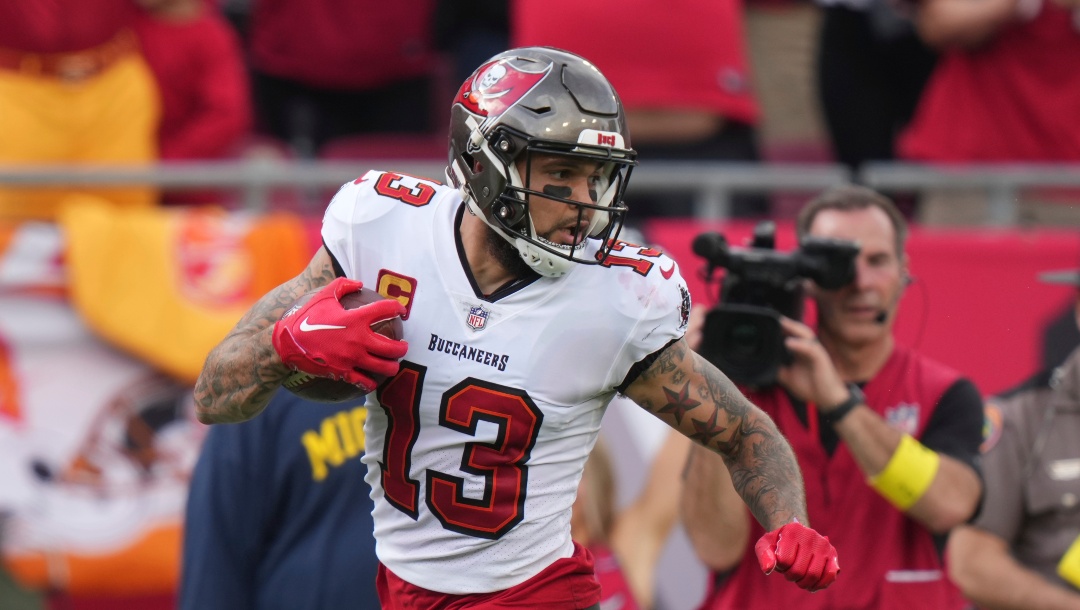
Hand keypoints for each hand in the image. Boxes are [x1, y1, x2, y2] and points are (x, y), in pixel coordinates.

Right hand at [272, 277, 408, 389]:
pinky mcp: (343, 373)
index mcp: (356, 319)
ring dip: (392, 366)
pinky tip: (372, 381)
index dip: (398, 308)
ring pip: (384, 367)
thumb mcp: (323, 295)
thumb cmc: (305, 316)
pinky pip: (365, 382)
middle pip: (393, 347)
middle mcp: (358, 340)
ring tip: (392, 363)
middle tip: (403, 345)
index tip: (401, 311)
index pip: (386, 310)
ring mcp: (352, 358)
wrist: (286, 342)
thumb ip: (343, 286)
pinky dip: (371, 382)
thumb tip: (359, 283)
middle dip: (403, 347)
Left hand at [754, 520, 839, 591]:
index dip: (779, 567)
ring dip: (803, 582)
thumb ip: (764, 556)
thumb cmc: (778, 543)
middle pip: (798, 571)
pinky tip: (812, 584)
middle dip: (790, 576)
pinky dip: (820, 584)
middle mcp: (810, 535)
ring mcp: (823, 544)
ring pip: (813, 575)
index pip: (783, 561)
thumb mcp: (765, 545)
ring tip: (799, 576)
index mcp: (792, 530)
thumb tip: (768, 569)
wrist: (794, 535)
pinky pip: (830, 575)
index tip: (780, 560)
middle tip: (789, 570)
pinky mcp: (832, 554)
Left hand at [775, 317, 848, 408]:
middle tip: (772, 317)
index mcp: (801, 351)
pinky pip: (810, 348)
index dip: (780, 328)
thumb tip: (762, 366)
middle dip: (786, 323)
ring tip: (781, 323)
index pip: (791, 335)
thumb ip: (778, 369)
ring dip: (793, 328)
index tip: (766, 322)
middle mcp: (808, 348)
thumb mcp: (788, 378)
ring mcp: (815, 351)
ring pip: (805, 334)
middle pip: (798, 330)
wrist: (828, 399)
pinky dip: (799, 344)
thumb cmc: (811, 387)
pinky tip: (788, 342)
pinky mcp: (821, 358)